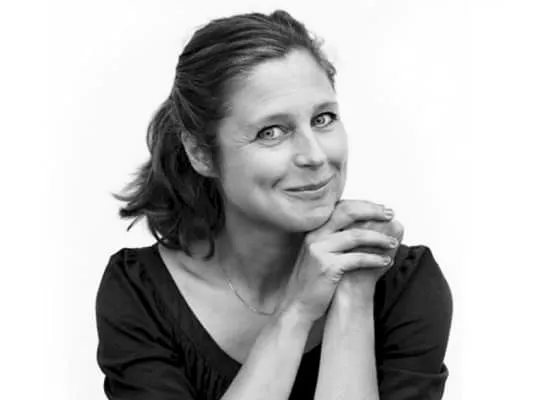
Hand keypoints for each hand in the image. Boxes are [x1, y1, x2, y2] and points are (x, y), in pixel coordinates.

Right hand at [278, 200, 397, 323]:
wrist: (297, 303)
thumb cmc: (313, 279)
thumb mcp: (319, 252)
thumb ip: (335, 237)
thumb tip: (363, 225)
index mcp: (315, 229)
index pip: (341, 207)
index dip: (364, 205)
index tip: (381, 208)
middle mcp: (315, 235)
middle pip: (348, 213)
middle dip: (373, 211)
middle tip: (390, 214)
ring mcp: (320, 250)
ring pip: (356, 236)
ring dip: (379, 238)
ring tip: (393, 242)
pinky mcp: (327, 267)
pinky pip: (357, 258)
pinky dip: (374, 259)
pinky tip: (385, 261)